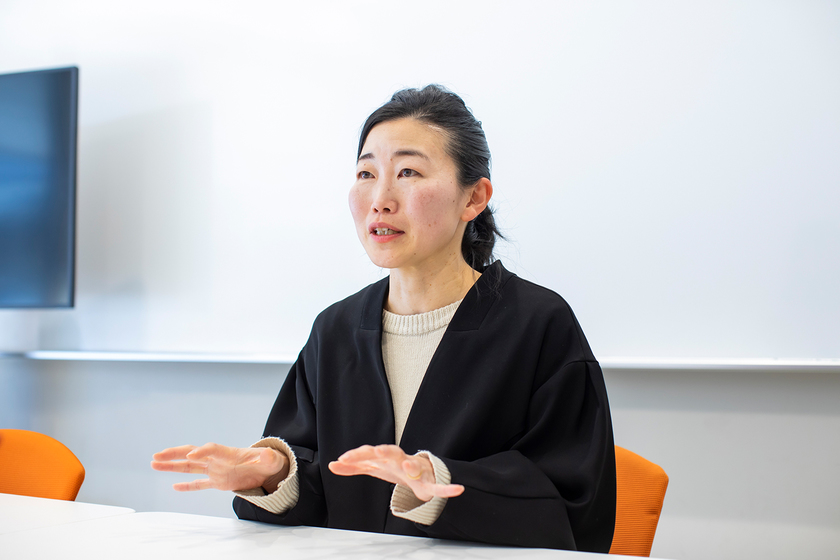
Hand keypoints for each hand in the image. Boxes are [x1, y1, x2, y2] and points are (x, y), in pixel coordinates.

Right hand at [151, 443, 288, 492]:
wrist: (268, 469)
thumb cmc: (269, 462)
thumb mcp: (271, 460)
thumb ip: (267, 457)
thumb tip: (267, 454)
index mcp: (229, 453)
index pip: (212, 449)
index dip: (202, 451)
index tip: (191, 454)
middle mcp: (218, 460)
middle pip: (193, 454)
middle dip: (175, 454)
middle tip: (157, 455)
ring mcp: (216, 470)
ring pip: (190, 467)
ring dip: (173, 466)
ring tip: (154, 464)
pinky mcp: (218, 481)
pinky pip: (199, 483)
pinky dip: (188, 485)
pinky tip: (174, 486)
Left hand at [328, 444, 463, 501]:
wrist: (421, 472)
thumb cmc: (395, 467)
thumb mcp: (374, 467)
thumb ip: (354, 467)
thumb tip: (332, 465)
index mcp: (386, 457)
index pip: (370, 453)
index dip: (357, 455)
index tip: (343, 458)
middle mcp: (402, 459)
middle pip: (392, 453)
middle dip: (385, 452)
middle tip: (377, 452)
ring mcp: (417, 470)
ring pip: (415, 466)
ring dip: (413, 466)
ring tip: (410, 468)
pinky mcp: (430, 483)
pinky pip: (440, 487)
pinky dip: (449, 489)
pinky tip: (457, 490)